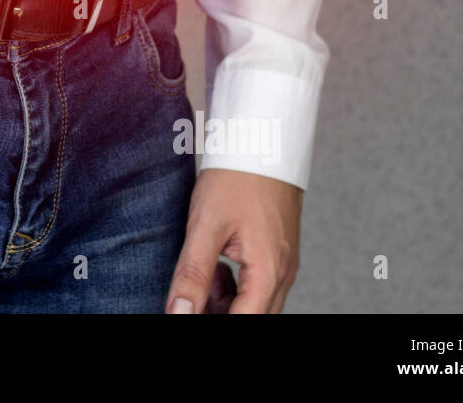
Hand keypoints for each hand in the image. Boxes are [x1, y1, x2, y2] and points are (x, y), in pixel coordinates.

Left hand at [165, 167, 302, 313]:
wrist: (260, 141)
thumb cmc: (235, 178)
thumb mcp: (205, 226)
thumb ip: (193, 275)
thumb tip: (179, 314)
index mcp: (269, 271)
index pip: (245, 322)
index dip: (211, 322)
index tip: (187, 312)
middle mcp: (284, 274)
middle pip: (253, 316)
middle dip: (219, 313)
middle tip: (192, 295)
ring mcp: (284, 264)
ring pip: (256, 304)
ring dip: (226, 302)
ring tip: (204, 273)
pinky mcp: (278, 253)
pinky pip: (258, 285)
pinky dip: (235, 286)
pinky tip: (216, 265)